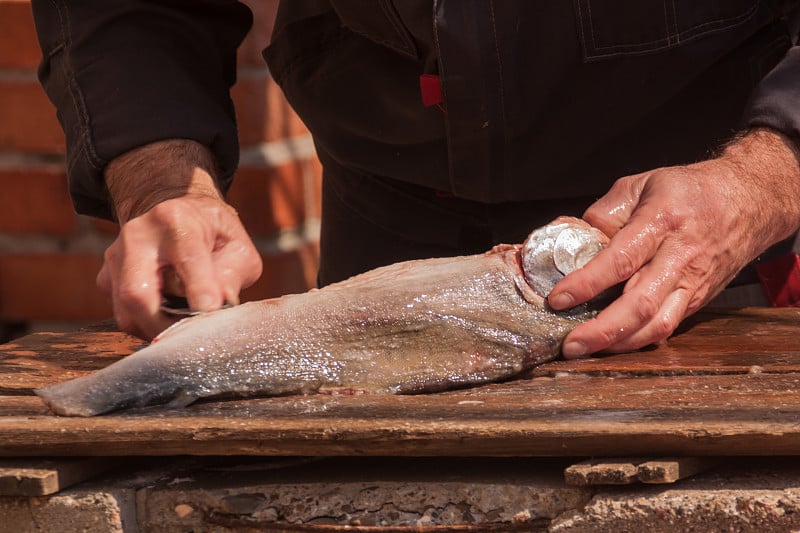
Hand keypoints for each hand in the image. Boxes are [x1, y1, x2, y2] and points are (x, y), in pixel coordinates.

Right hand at [96, 140, 261, 339]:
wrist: (174, 211)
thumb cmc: (212, 232)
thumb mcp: (236, 245)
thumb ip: (232, 275)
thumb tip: (219, 308)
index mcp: (177, 220)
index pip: (186, 259)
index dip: (198, 289)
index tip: (210, 312)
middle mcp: (138, 235)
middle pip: (138, 292)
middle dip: (166, 325)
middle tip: (193, 338)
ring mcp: (116, 256)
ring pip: (126, 311)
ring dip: (157, 329)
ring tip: (185, 327)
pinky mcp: (107, 276)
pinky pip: (123, 313)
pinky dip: (147, 325)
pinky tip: (169, 317)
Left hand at [548, 129, 799, 356]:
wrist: (749, 199)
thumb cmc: (688, 190)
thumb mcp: (640, 184)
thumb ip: (604, 214)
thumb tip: (572, 241)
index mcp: (662, 221)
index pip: (621, 259)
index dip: (587, 283)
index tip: (558, 299)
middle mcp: (680, 256)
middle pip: (640, 304)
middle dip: (601, 329)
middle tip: (569, 343)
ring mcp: (693, 282)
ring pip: (657, 325)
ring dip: (619, 344)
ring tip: (585, 351)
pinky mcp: (699, 299)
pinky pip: (668, 326)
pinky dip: (639, 340)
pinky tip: (613, 345)